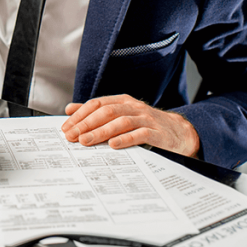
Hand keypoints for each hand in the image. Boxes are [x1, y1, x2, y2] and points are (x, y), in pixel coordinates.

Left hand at [61, 94, 200, 157]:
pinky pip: (139, 134)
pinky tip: (113, 145)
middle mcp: (133, 107)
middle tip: (72, 136)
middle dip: (86, 124)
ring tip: (86, 141)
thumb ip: (97, 111)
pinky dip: (125, 139)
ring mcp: (146, 119)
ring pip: (120, 122)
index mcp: (123, 101)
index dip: (80, 115)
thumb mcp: (121, 114)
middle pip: (106, 112)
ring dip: (101, 132)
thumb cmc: (147, 125)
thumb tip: (70, 109)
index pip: (96, 104)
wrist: (180, 133)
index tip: (66, 128)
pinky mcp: (157, 133)